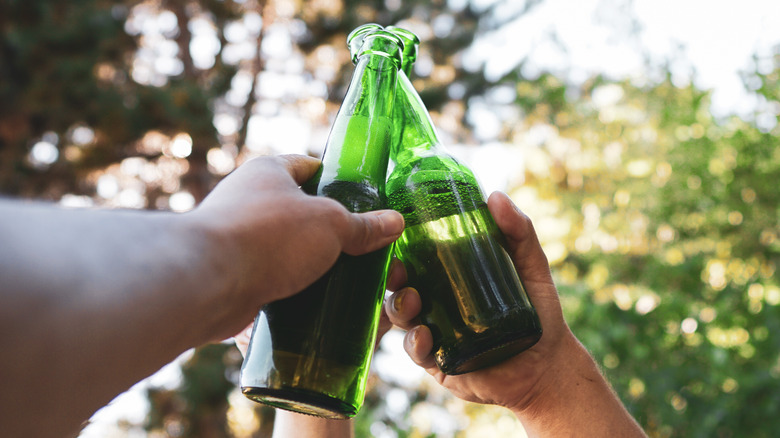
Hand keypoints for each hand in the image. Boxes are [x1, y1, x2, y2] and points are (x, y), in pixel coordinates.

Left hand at [189, 154, 403, 341]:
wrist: (207, 283)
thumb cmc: (267, 238)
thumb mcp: (331, 225)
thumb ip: (364, 225)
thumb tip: (396, 223)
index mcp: (268, 172)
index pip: (308, 166)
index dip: (337, 179)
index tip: (362, 199)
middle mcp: (248, 200)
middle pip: (298, 212)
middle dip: (328, 231)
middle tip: (360, 249)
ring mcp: (237, 239)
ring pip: (284, 249)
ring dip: (309, 265)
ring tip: (343, 280)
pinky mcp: (232, 275)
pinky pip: (269, 279)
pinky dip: (289, 291)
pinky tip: (314, 305)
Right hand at [384, 191, 572, 411]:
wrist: (549, 365)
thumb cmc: (540, 313)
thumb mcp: (531, 265)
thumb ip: (519, 231)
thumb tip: (495, 196)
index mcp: (450, 280)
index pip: (417, 260)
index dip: (402, 249)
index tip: (397, 235)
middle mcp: (437, 305)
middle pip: (402, 286)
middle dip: (393, 278)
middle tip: (399, 271)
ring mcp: (435, 333)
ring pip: (403, 318)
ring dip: (400, 308)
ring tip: (412, 301)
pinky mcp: (438, 363)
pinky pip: (417, 352)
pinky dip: (415, 343)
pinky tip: (424, 335)